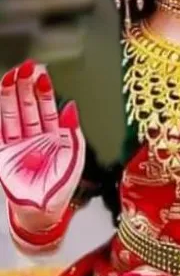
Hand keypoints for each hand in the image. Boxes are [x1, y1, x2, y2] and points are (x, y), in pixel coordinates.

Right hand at [0, 60, 85, 231]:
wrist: (42, 208)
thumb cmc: (61, 186)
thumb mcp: (75, 154)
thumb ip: (73, 129)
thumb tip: (71, 105)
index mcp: (54, 136)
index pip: (47, 107)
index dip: (44, 90)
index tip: (42, 73)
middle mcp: (35, 136)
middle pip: (29, 105)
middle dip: (27, 85)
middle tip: (26, 67)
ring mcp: (18, 142)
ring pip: (14, 112)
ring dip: (12, 94)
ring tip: (12, 75)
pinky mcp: (4, 150)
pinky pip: (1, 127)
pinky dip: (1, 111)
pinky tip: (2, 96)